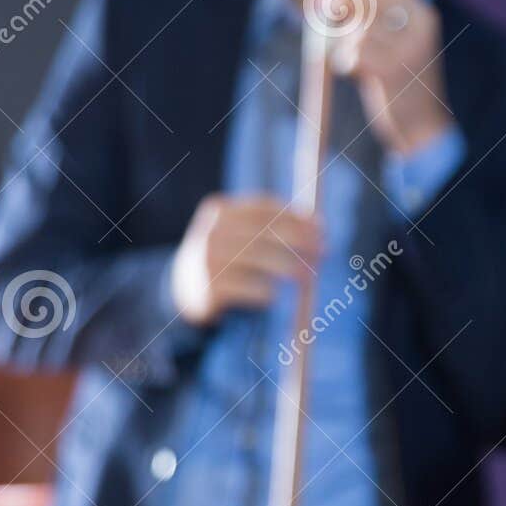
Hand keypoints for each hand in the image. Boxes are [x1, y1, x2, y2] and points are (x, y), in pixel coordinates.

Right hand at [170, 193, 320, 326]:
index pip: (265, 208)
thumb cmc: (225, 260)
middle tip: (324, 251)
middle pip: (266, 231)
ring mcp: (209, 258)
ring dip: (290, 267)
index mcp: (219, 210)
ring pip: (261, 258)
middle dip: (300, 240)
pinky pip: (251, 288)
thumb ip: (270, 227)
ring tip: (307, 277)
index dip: (297, 217)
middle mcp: (212, 231)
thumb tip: (319, 225)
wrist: (181, 292)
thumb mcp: (238, 234)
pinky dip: (267, 292)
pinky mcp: (211, 287)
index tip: (321, 227)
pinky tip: (274, 297)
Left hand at [319, 0, 452, 156]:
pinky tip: (356, 76)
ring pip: (356, 32)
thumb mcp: (389, 45)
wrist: (421, 129)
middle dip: (339, 9)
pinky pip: (353, 55)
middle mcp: (419, 27)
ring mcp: (408, 49)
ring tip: (358, 66)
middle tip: (322, 17)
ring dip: (344, 47)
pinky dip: (345, 64)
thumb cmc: (399, 85)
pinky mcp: (393, 71)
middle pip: (364, 3)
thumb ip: (364, 20)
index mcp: (422, 15)